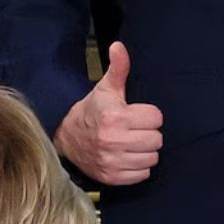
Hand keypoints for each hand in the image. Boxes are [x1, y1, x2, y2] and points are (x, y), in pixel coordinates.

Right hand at [52, 42, 163, 184]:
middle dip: (149, 133)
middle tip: (135, 129)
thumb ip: (118, 67)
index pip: (156, 118)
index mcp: (116, 117)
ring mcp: (112, 161)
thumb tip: (118, 46)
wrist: (66, 135)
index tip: (137, 114)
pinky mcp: (111, 177)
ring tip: (132, 142)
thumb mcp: (106, 88)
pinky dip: (138, 167)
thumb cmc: (92, 110)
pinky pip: (142, 175)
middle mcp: (114, 141)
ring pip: (152, 158)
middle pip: (157, 140)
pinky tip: (128, 156)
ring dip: (145, 151)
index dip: (149, 115)